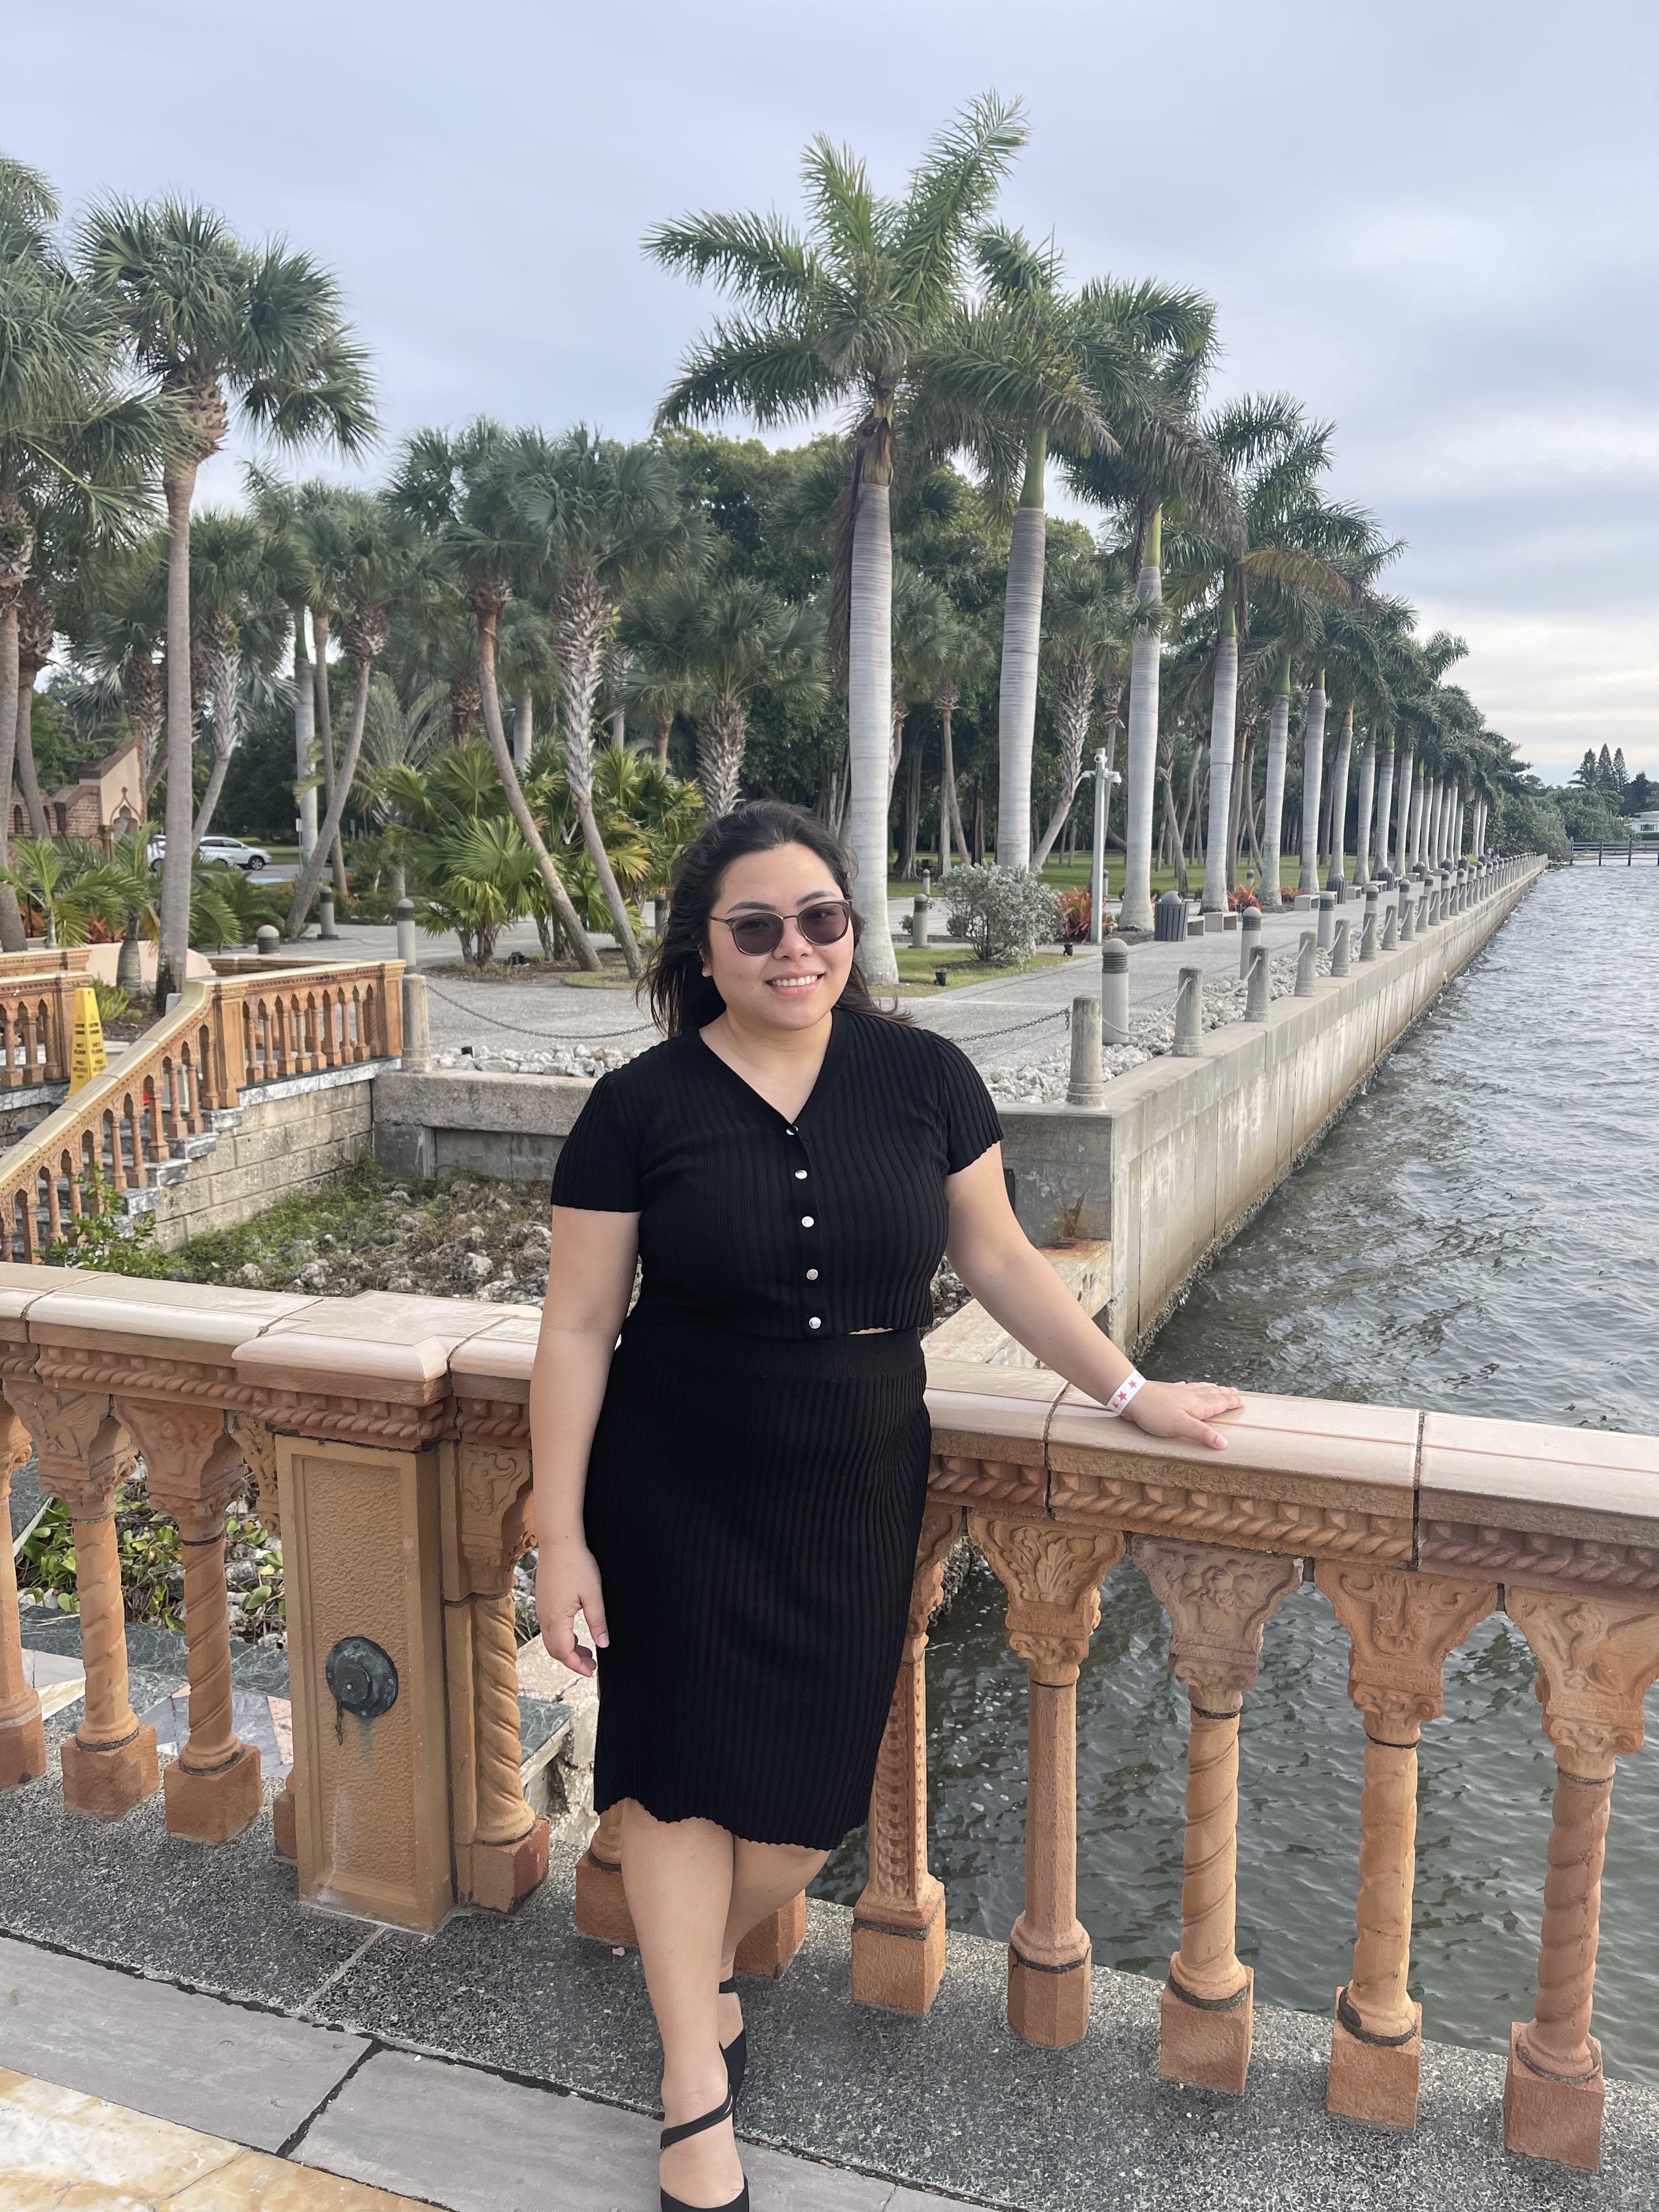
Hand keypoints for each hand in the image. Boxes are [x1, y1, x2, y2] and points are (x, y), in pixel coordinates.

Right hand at [536, 1534, 609, 1676]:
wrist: (558, 1541)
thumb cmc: (577, 1564)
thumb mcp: (593, 1594)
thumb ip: (597, 1622)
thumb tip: (603, 1644)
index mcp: (556, 1618)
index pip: (564, 1652)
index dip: (577, 1665)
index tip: (591, 1671)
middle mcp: (544, 1616)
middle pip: (554, 1649)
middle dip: (572, 1660)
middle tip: (591, 1664)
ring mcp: (541, 1608)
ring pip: (550, 1639)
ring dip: (567, 1649)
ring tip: (586, 1651)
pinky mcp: (542, 1601)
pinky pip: (549, 1627)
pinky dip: (562, 1637)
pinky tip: (575, 1633)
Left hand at [1121, 1378, 1242, 1450]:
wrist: (1133, 1396)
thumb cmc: (1156, 1413)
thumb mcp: (1182, 1427)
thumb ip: (1203, 1434)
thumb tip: (1223, 1443)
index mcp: (1197, 1405)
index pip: (1219, 1403)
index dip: (1231, 1402)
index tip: (1241, 1401)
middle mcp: (1191, 1396)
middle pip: (1212, 1393)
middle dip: (1224, 1394)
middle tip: (1235, 1392)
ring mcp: (1178, 1392)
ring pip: (1199, 1389)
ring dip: (1211, 1388)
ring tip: (1218, 1387)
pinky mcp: (1167, 1391)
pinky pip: (1183, 1387)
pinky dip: (1189, 1386)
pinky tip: (1186, 1385)